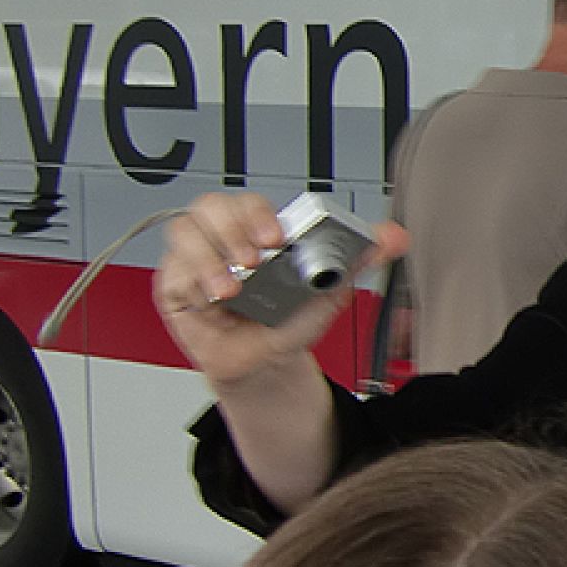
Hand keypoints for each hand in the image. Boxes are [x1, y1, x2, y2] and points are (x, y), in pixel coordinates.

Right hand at [153, 192, 407, 388]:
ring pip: (185, 231)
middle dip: (231, 228)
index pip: (248, 201)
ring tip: (233, 287)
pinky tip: (215, 299)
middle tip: (253, 258)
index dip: (258, 212)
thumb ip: (359, 258)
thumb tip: (393, 236)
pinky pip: (173, 271)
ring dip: (210, 257)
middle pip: (210, 206)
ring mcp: (198, 260)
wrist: (267, 364)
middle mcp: (225, 239)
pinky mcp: (176, 285)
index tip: (276, 236)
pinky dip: (195, 283)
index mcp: (259, 230)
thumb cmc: (290, 321)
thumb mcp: (329, 289)